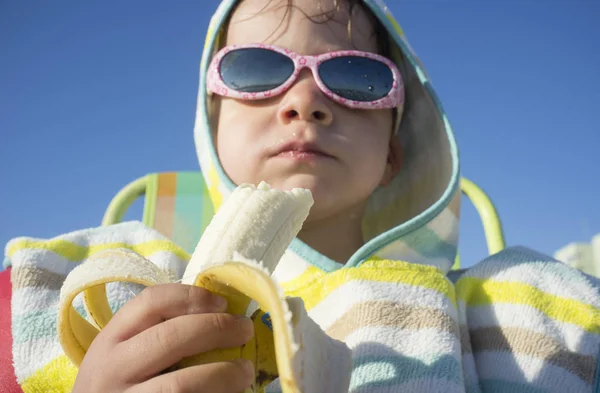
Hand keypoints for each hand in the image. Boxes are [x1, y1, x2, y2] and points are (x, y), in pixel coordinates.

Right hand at [72, 283, 254, 392]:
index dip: (191, 297)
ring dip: (222, 374)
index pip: (150, 302)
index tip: (222, 303)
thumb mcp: (124, 355)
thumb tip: (220, 314)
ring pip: (181, 384)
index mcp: (110, 340)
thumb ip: (157, 334)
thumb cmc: (118, 386)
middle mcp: (112, 369)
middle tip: (245, 330)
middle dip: (216, 329)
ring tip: (245, 371)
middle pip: (170, 338)